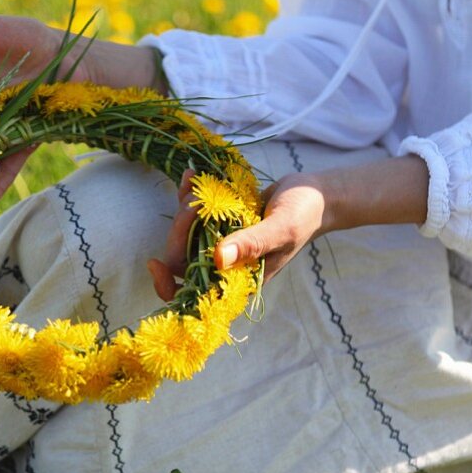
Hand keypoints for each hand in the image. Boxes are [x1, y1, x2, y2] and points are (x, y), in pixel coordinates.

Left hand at [148, 153, 430, 298]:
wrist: (316, 196)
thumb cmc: (303, 215)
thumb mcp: (281, 228)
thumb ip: (251, 244)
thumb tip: (218, 259)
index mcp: (236, 281)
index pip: (192, 296)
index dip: (168, 286)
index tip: (155, 262)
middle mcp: (224, 268)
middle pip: (180, 260)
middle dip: (180, 230)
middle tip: (195, 203)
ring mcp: (220, 246)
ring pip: (183, 237)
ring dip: (183, 209)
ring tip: (193, 183)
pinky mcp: (218, 225)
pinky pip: (193, 217)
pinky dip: (188, 196)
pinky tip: (188, 176)